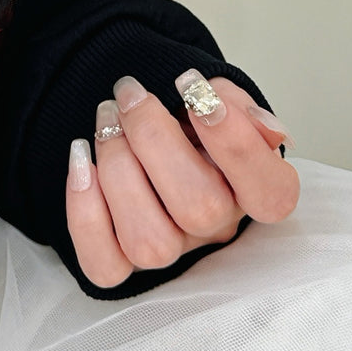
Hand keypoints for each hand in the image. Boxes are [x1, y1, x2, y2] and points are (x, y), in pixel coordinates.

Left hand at [65, 71, 299, 288]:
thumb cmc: (184, 114)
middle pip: (199, 210)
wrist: (142, 121)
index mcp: (252, 191)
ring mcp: (170, 249)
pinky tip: (81, 159)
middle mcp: (215, 227)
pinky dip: (85, 212)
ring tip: (106, 117)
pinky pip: (104, 265)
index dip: (234, 141)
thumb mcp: (217, 98)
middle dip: (152, 137)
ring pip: (149, 241)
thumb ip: (239, 107)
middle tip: (129, 93)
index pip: (270, 194)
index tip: (191, 85)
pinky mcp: (122, 262)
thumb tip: (263, 129)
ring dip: (116, 166)